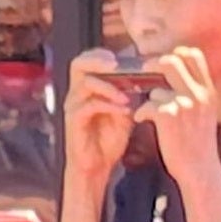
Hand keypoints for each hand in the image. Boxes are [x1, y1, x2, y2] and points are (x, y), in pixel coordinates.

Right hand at [63, 49, 134, 187]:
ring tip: (128, 96)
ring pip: (86, 83)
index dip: (102, 54)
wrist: (96, 166)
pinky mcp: (74, 121)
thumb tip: (147, 77)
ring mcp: (73, 106)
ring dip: (110, 86)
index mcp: (86, 87)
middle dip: (99, 60)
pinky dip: (109, 105)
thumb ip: (129, 95)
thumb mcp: (123, 113)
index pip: (87, 59)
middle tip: (118, 66)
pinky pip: (90, 105)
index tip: (123, 57)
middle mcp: (76, 93)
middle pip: (78, 63)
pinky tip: (124, 111)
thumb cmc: (108, 139)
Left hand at [133, 47, 220, 190]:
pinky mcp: (168, 117)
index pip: (193, 55)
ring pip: (156, 88)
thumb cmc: (199, 144)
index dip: (174, 54)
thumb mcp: (205, 113)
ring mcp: (184, 104)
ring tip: (147, 112)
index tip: (162, 63)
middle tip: (143, 75)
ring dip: (148, 100)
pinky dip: (140, 113)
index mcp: (208, 91)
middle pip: (170, 61)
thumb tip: (176, 75)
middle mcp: (199, 94)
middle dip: (152, 66)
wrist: (200, 171)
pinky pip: (146, 105)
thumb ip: (194, 93)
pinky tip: (140, 121)